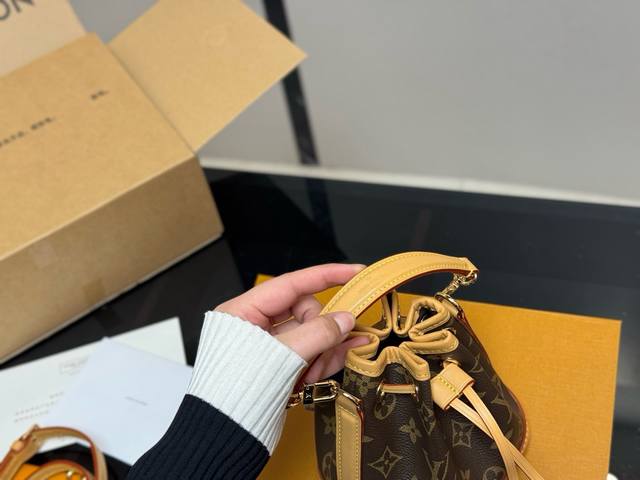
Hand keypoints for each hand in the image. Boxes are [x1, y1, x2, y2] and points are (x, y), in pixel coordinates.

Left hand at [215, 263, 369, 382]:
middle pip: (304, 311)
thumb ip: (318, 333)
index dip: (326, 276)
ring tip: (320, 370)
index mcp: (244, 311)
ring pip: (311, 333)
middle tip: (331, 344)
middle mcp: (255, 326)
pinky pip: (310, 353)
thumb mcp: (281, 356)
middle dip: (322, 328)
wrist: (224, 437)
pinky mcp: (280, 368)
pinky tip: (348, 354)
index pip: (292, 283)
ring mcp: (269, 348)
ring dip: (324, 348)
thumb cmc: (235, 393)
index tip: (355, 272)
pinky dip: (326, 356)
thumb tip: (346, 320)